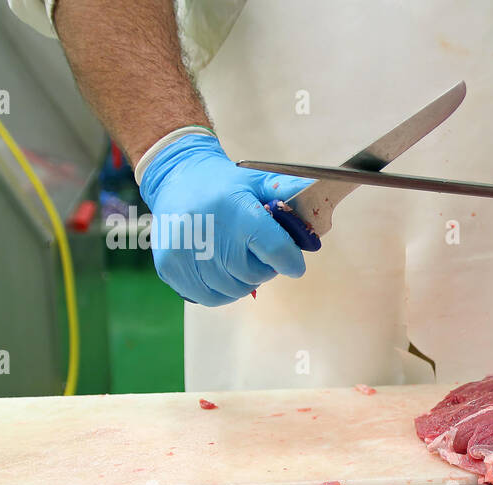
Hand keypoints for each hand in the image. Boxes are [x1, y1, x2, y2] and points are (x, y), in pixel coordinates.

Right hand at [138, 134, 310, 304]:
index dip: (291, 261)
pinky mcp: (169, 266)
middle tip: (256, 251)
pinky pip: (209, 298)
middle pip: (254, 274)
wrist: (177, 178)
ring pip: (233, 290)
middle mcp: (208, 232)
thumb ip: (291, 196)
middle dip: (264, 268)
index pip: (276, 250)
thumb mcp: (259, 182)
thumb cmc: (225, 185)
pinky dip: (221, 290)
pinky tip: (219, 268)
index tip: (293, 263)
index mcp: (236, 210)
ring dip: (242, 280)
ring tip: (236, 257)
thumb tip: (324, 209)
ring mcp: (184, 252)